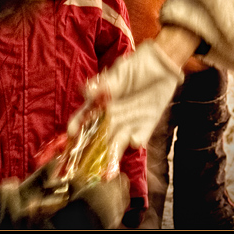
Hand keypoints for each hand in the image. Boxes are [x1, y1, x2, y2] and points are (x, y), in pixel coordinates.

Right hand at [69, 40, 182, 154]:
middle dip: (90, 150)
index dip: (77, 126)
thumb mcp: (120, 72)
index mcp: (101, 103)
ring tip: (105, 169)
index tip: (71, 133)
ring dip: (111, 154)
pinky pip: (139, 137)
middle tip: (83, 164)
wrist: (163, 64)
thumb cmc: (137, 65)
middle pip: (98, 135)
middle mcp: (113, 116)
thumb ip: (105, 84)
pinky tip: (134, 140)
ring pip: (116, 141)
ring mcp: (129, 122)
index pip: (85, 117)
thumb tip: (86, 91)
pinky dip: (136, 140)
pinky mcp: (146, 125)